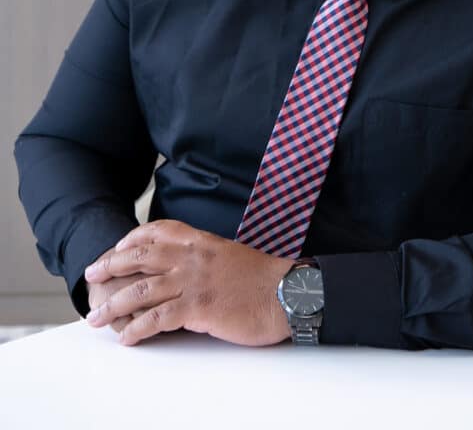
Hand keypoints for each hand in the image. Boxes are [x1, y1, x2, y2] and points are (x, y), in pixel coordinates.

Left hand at [84, 219, 291, 346]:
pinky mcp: (198, 308)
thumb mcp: (228, 254)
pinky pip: (157, 319)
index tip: (117, 249)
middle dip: (111, 267)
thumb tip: (182, 267)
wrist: (286, 292)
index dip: (132, 239)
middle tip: (92, 276)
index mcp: (200, 240)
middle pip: (140, 256)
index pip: (157, 230)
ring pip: (141, 290)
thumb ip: (202, 256)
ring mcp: (193, 281)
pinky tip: (126, 337)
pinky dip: (137, 329)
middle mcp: (192, 256)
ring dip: (114, 304)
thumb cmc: (261, 278)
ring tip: (96, 317)